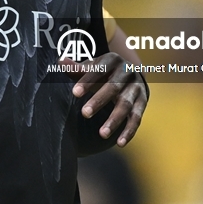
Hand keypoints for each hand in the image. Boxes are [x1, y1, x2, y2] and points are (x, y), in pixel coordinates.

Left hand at [72, 25, 147, 145]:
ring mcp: (136, 88)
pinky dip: (129, 131)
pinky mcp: (142, 102)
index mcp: (112, 60)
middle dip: (99, 101)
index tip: (75, 93)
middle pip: (113, 87)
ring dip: (114, 120)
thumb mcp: (92, 67)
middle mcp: (127, 72)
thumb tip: (60, 62)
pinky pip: (136, 118)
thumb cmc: (104, 71)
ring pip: (125, 105)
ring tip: (101, 134)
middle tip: (84, 114)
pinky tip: (119, 143)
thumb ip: (77, 68)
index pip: (99, 70)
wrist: (131, 72)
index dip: (87, 81)